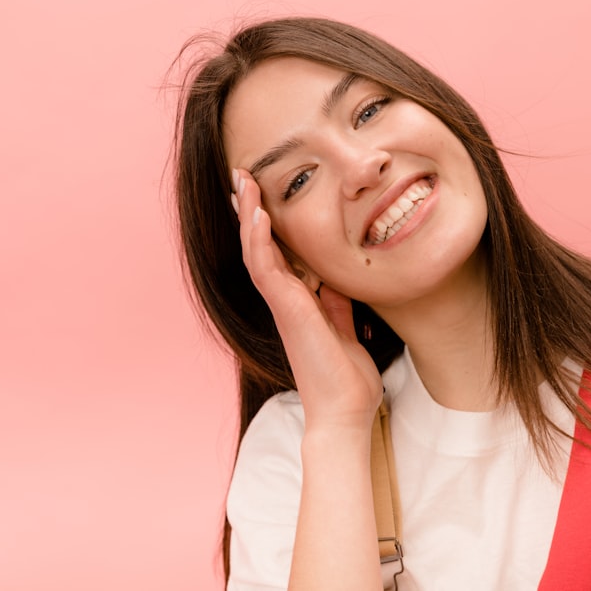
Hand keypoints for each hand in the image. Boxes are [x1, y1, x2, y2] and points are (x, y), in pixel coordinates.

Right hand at [232, 169, 382, 430]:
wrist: (344, 415)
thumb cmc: (348, 381)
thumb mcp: (348, 331)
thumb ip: (339, 306)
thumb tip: (337, 282)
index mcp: (299, 303)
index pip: (278, 254)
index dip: (268, 224)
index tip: (264, 193)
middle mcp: (285, 301)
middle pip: (259, 246)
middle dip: (250, 210)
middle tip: (242, 176)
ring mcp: (282, 305)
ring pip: (255, 251)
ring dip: (249, 215)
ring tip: (243, 182)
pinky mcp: (286, 311)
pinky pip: (265, 268)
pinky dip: (260, 239)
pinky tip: (258, 214)